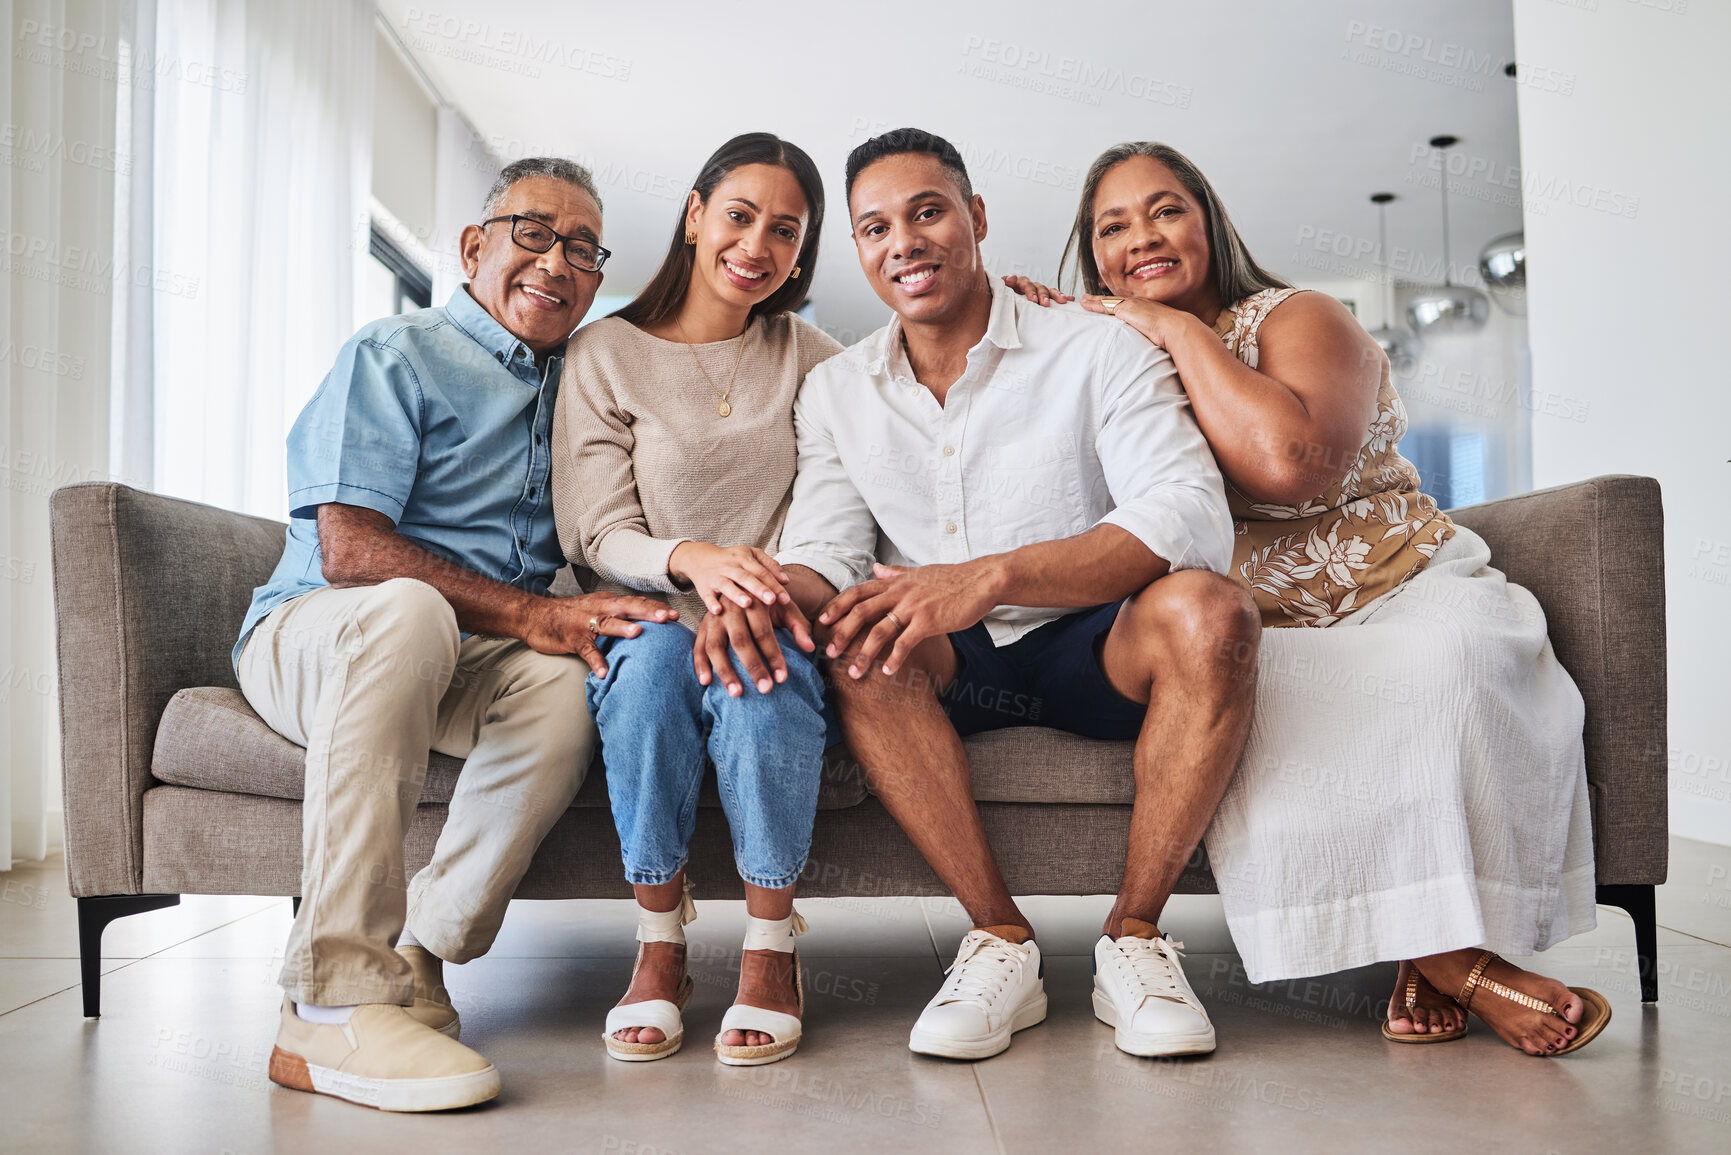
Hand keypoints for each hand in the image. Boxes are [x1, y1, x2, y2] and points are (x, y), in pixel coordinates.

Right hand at [520, 592, 676, 674]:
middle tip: (668, 618)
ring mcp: (585, 622)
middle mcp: (599, 608)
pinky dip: (595, 661)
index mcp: (609, 602)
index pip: (636, 602)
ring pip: (606, 623)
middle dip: (648, 612)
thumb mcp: (598, 611)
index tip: (677, 615)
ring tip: (638, 634)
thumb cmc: (571, 616)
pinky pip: (586, 650)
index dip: (656, 607)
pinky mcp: (572, 638)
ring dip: (622, 628)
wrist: (535, 616)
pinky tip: (604, 672)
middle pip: (627, 607)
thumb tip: (646, 629)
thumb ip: (619, 618)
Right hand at [669, 541, 789, 613]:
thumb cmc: (732, 560)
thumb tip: (786, 581)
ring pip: (727, 585)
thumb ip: (770, 566)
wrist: (700, 558)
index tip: (786, 599)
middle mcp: (731, 567)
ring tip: (747, 604)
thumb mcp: (751, 556)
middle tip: (772, 600)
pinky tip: (718, 611)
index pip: (761, 571)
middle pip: (746, 577)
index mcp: (744, 558)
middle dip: (759, 589)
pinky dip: (711, 603)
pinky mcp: (704, 587)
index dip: (774, 585)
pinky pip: (707, 596)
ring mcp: (716, 577)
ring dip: (736, 594)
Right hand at [693, 597, 815, 696]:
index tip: (783, 677)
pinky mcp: (703, 625)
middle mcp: (731, 607)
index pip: (763, 632)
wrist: (742, 581)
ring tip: (737, 694)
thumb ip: (798, 626)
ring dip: (725, 670)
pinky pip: (698, 646)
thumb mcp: (785, 606)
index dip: (773, 655)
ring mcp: (714, 617)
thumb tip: (809, 648)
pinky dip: (700, 664)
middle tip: (765, 689)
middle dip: (753, 666)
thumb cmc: (768, 600)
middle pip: (741, 640)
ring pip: (716, 645)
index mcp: (753, 600)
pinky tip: (706, 683)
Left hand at [818, 561, 996, 678]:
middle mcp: (899, 592)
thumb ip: (895, 572)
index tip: (822, 622)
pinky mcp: (928, 621)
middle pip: (861, 612)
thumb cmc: (952, 579)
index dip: (838, 606)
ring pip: (879, 632)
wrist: (981, 581)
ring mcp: (913, 606)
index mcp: (895, 582)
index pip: (857, 592)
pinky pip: (905, 643)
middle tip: (829, 654)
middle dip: (842, 634)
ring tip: (854, 674)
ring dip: (864, 655)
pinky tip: (888, 673)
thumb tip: (876, 567)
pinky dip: (894, 659)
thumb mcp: (920, 572)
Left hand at [1002, 274, 1072, 307]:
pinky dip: (1062, 296)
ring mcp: (1037, 292)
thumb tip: (1011, 278)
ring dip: (1056, 295)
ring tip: (1063, 300)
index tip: (1033, 300)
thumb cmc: (1000, 300)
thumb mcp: (998, 293)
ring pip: (1048, 290)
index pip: (1025, 283)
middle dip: (1043, 295)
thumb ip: (1003, 286)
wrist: (1000, 307)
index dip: (1030, 291)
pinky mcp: (1044, 298)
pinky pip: (1054, 296)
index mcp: (1017, 284)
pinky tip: (1070, 299)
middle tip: (1045, 304)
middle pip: (1038, 287)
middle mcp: (1029, 286)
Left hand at [1080, 292, 1185, 348]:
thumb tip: (1151, 342)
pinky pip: (1104, 305)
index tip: (1105, 303)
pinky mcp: (1124, 308)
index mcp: (1144, 307)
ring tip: (1082, 300)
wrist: (1174, 327)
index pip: (1124, 304)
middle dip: (1100, 299)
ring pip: (1106, 301)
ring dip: (1093, 300)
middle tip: (1087, 298)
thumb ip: (1150, 333)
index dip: (1113, 304)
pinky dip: (1093, 304)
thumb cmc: (1170, 333)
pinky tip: (1084, 303)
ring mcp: (1130, 304)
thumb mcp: (1158, 331)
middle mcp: (1136, 302)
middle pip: (1113, 300)